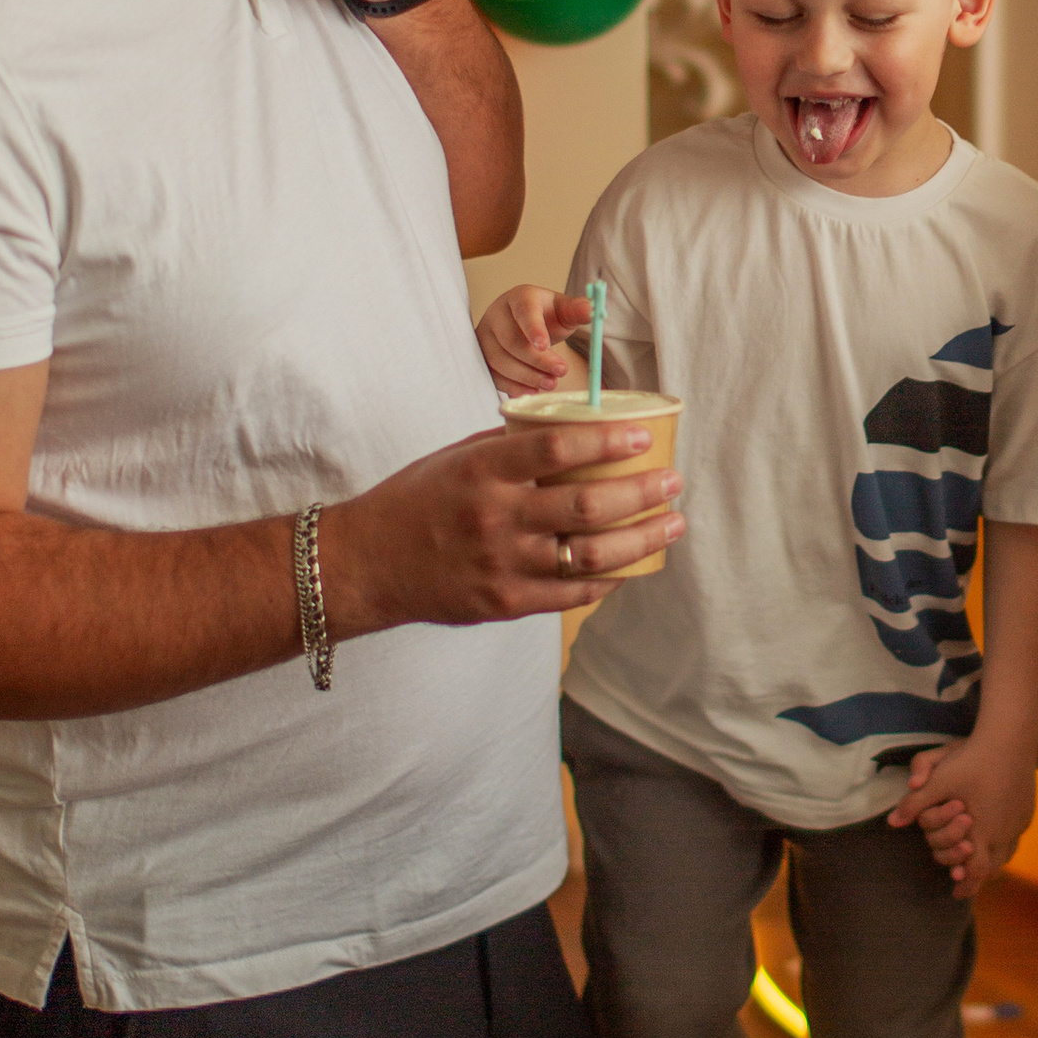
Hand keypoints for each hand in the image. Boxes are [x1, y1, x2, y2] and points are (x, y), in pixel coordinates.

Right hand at [320, 415, 682, 635]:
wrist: (364, 564)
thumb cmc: (415, 501)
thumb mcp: (457, 458)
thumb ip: (511, 448)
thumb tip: (574, 434)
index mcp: (482, 471)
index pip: (558, 449)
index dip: (608, 441)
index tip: (644, 437)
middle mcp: (495, 517)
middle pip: (588, 505)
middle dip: (643, 494)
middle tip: (673, 483)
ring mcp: (501, 564)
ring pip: (590, 554)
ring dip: (641, 539)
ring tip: (671, 524)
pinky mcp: (504, 603)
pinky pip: (571, 593)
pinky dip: (608, 579)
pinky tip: (631, 566)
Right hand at [477, 288, 596, 398]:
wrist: (526, 325)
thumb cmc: (547, 315)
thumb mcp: (564, 310)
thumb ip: (577, 310)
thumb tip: (590, 309)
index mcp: (519, 297)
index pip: (523, 310)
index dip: (533, 328)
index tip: (545, 345)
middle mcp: (497, 314)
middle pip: (510, 340)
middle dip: (536, 360)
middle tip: (561, 371)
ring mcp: (486, 336)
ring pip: (499, 360)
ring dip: (526, 375)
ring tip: (551, 383)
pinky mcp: (482, 356)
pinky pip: (492, 374)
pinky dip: (512, 386)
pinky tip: (532, 391)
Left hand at [889, 734, 1037, 897]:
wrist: (1011, 739)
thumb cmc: (972, 760)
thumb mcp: (939, 780)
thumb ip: (915, 804)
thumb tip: (891, 823)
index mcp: (983, 831)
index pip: (977, 872)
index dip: (967, 885)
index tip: (956, 892)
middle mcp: (1005, 832)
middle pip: (994, 868)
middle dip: (978, 877)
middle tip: (965, 880)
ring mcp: (1019, 822)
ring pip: (1007, 854)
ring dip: (992, 862)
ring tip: (981, 864)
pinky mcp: (1027, 811)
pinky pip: (1015, 837)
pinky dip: (1003, 844)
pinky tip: (997, 838)